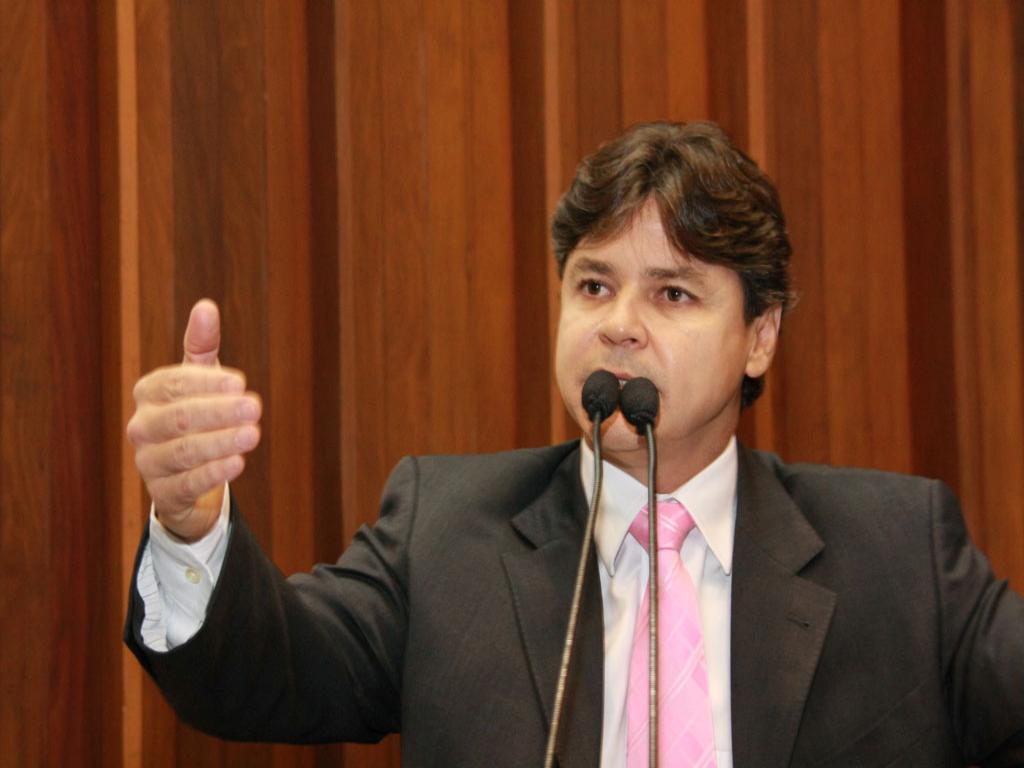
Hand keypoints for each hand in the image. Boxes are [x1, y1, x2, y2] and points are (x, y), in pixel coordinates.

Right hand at [126, 299, 261, 540]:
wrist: (185, 476)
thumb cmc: (194, 415)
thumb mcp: (199, 380)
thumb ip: (202, 346)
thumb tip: (206, 307)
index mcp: (149, 393)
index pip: (174, 384)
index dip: (207, 384)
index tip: (240, 383)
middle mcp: (142, 427)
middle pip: (178, 417)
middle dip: (219, 412)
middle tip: (255, 407)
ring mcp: (149, 462)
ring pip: (184, 451)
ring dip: (220, 441)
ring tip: (253, 435)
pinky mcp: (164, 494)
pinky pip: (187, 483)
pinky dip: (213, 473)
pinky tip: (237, 463)